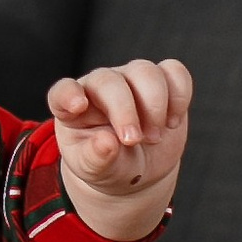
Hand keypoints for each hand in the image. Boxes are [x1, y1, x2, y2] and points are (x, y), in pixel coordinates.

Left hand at [48, 56, 192, 239]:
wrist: (137, 169)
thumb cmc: (108, 166)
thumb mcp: (95, 170)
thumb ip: (96, 158)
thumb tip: (107, 142)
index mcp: (71, 108)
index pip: (63, 91)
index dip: (68, 94)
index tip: (78, 107)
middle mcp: (99, 87)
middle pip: (109, 81)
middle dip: (125, 111)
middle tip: (134, 141)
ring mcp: (130, 81)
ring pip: (144, 71)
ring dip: (154, 105)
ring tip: (153, 137)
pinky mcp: (162, 83)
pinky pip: (174, 71)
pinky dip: (179, 95)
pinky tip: (172, 122)